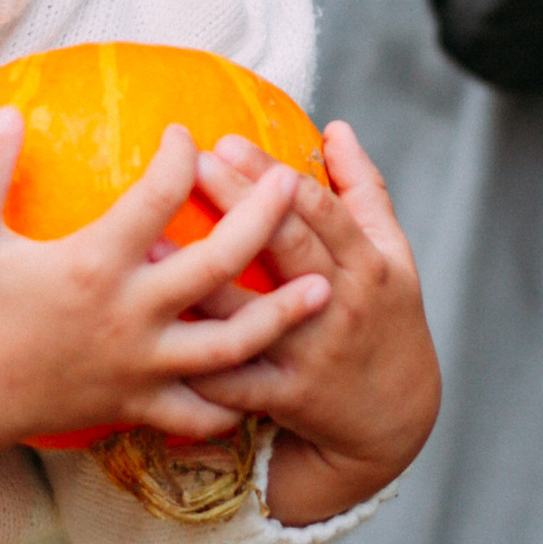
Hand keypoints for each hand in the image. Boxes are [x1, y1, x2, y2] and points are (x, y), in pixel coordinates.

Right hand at [0, 111, 327, 508]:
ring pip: (230, 345)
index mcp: (92, 264)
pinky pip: (201, 408)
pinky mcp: (138, 403)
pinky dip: (237, 397)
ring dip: (280, 316)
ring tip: (322, 288)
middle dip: (263, 219)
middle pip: (218, 264)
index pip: (157, 197)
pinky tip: (266, 376)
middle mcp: (128, 315)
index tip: (186, 135)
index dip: (179, 157)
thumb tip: (9, 110)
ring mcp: (140, 365)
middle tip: (294, 185)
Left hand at [188, 120, 439, 526]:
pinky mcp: (285, 396)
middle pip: (285, 246)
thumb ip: (362, 190)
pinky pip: (233, 379)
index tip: (226, 142)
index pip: (317, 209)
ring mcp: (310, 351)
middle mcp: (338, 303)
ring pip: (250, 311)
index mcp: (365, 263)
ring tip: (147, 243)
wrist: (395, 414)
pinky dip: (196, 359)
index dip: (272, 175)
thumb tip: (335, 129)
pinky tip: (155, 332)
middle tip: (190, 165)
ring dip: (199, 278)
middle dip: (238, 202)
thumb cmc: (386, 317)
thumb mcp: (393, 253)